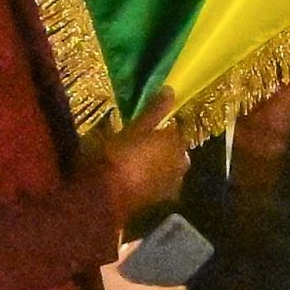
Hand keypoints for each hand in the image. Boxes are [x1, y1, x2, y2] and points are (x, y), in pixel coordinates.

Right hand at [92, 89, 188, 215]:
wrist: (108, 195)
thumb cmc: (121, 154)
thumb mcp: (136, 127)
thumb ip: (155, 110)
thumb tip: (171, 90)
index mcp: (177, 142)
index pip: (178, 129)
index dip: (165, 127)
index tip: (149, 126)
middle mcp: (181, 162)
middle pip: (177, 150)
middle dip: (165, 147)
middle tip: (143, 143)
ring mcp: (173, 183)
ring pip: (171, 167)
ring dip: (160, 163)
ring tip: (139, 160)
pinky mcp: (162, 199)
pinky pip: (161, 182)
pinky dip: (154, 178)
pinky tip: (138, 177)